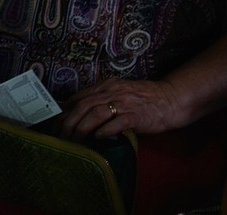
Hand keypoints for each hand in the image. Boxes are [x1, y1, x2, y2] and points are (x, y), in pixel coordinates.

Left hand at [59, 78, 184, 138]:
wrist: (169, 100)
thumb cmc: (143, 100)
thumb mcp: (120, 93)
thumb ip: (102, 99)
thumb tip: (78, 114)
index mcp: (108, 85)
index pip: (80, 97)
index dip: (65, 112)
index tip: (57, 125)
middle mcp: (114, 91)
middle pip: (84, 105)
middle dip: (69, 123)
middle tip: (61, 137)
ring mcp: (125, 103)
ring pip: (96, 113)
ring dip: (82, 129)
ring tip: (75, 141)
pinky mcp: (136, 116)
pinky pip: (117, 122)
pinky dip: (104, 131)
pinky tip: (97, 138)